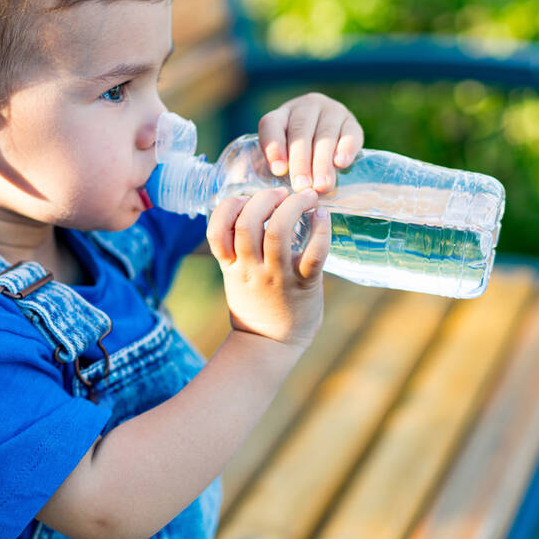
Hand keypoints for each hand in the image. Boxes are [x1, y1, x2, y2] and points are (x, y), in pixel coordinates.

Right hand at [206, 187, 330, 350]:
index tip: (244, 200)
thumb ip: (236, 249)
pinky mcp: (304, 284)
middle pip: (247, 224)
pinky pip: (314, 253)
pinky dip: (321, 230)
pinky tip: (322, 216)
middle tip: (280, 193)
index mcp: (231, 266)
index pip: (217, 230)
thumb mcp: (234, 277)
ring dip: (292, 206)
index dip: (228, 207)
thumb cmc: (256, 305)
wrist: (271, 344)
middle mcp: (251, 269)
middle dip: (263, 199)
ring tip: (304, 197)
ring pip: (278, 232)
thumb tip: (246, 210)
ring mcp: (277, 276)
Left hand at [257, 93, 364, 193]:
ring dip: (322, 162)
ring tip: (321, 185)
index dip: (274, 148)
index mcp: (280, 115)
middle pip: (300, 131)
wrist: (327, 146)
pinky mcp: (352, 122)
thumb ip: (277, 166)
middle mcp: (306, 107)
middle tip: (302, 186)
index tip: (278, 171)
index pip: (271, 125)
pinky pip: (351, 134)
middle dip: (300, 162)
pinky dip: (346, 149)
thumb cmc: (295, 157)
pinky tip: (341, 164)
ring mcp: (331, 111)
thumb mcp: (281, 158)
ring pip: (325, 135)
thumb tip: (281, 173)